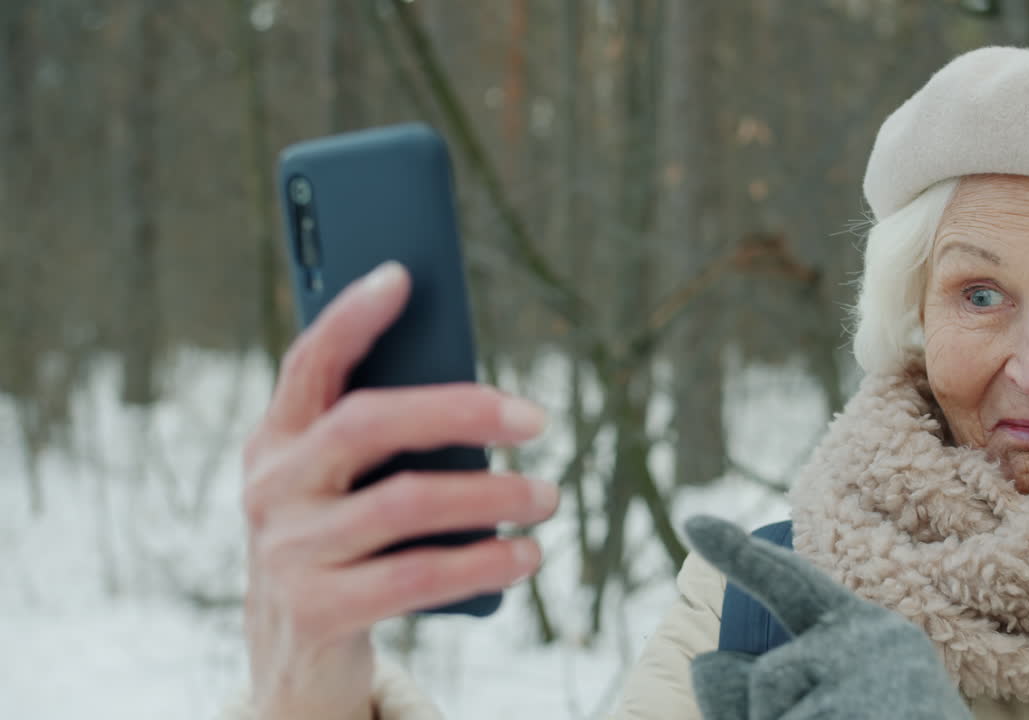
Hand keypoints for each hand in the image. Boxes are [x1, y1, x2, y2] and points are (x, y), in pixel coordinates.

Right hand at [241, 262, 558, 719]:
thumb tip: (480, 401)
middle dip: (460, 410)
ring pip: (406, 502)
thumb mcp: (342, 489)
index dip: (350, 316)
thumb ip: (382, 442)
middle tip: (535, 417)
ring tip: (547, 495)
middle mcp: (272, 488)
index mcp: (276, 442)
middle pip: (367, 423)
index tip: (401, 275)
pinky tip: (526, 555)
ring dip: (494, 496)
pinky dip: (486, 561)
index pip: (308, 364)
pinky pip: (418, 575)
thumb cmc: (340, 549)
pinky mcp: (316, 612)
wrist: (294, 662)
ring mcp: (288, 551)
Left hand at [684, 516, 971, 719]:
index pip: (794, 584)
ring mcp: (873, 679)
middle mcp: (874, 640)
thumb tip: (702, 663)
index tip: (692, 522)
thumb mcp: (826, 709)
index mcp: (868, 631)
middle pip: (769, 679)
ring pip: (774, 717)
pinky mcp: (863, 713)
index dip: (741, 556)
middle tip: (846, 714)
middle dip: (773, 715)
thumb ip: (757, 689)